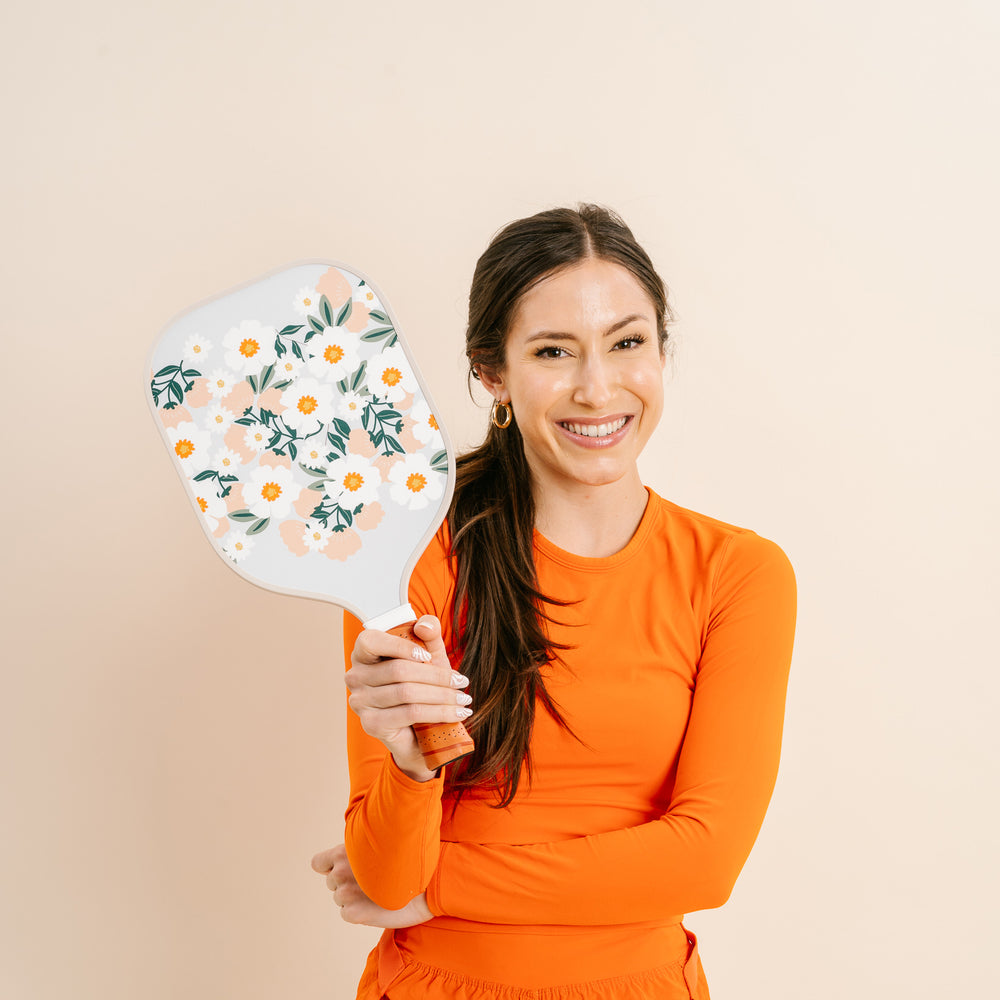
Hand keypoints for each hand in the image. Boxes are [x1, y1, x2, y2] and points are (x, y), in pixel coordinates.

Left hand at [311, 844, 433, 927]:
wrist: (429, 880)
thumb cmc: (409, 860)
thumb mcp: (381, 844)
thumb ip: (360, 852)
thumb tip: (348, 862)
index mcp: (345, 850)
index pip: (319, 863)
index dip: (331, 866)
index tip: (348, 868)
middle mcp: (341, 870)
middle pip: (332, 883)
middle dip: (347, 882)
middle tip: (372, 881)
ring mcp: (346, 892)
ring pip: (340, 899)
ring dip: (355, 898)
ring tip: (378, 892)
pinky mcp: (353, 912)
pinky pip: (347, 914)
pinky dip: (359, 912)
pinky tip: (377, 904)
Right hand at [346, 616, 471, 780]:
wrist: (418, 730)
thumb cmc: (421, 685)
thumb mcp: (429, 655)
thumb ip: (429, 633)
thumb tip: (424, 625)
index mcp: (363, 653)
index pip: (373, 642)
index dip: (402, 646)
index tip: (429, 656)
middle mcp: (355, 676)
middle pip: (399, 670)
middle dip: (437, 675)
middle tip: (461, 681)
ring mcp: (360, 702)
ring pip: (407, 693)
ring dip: (442, 696)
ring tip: (464, 699)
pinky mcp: (371, 724)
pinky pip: (410, 713)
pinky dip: (438, 712)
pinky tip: (456, 713)